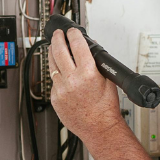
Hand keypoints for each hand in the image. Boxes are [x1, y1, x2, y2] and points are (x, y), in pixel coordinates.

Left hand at [49, 28, 123, 143]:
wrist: (99, 128)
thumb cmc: (105, 108)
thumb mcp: (107, 80)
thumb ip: (98, 62)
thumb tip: (90, 48)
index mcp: (88, 73)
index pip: (77, 45)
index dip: (73, 34)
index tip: (71, 31)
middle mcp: (72, 80)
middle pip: (59, 51)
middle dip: (58, 39)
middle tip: (58, 34)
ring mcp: (61, 89)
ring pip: (52, 65)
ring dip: (52, 53)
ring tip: (54, 47)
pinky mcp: (55, 98)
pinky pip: (53, 81)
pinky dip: (56, 74)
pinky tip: (60, 71)